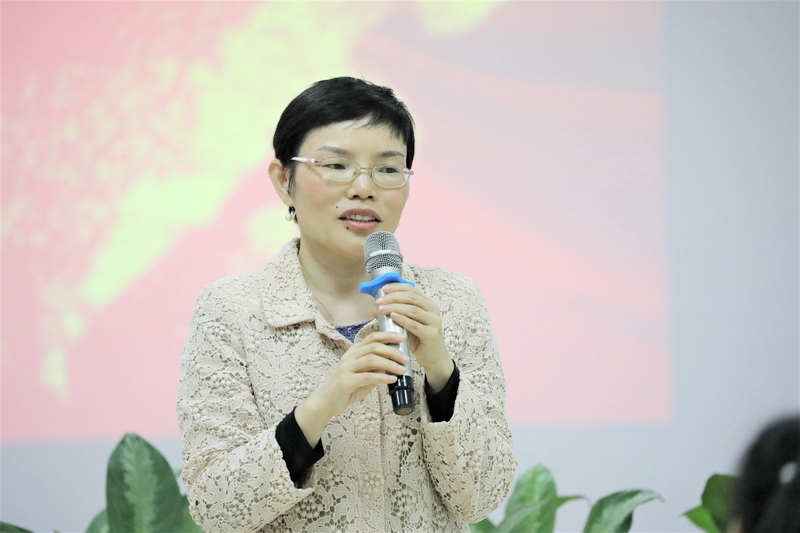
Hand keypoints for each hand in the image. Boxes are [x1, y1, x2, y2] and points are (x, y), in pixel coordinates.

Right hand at [296, 331, 408, 445]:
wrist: (325, 402)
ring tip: (402, 369)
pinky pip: (367, 376)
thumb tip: (392, 365)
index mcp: (354, 352)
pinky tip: (392, 380)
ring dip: (390, 364)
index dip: (388, 336)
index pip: (372, 338)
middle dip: (392, 350)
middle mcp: (349, 357)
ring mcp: (346, 368)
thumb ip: (375, 369)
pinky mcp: (346, 381)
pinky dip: (382, 378)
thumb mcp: (362, 375)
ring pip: (371, 359)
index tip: (402, 337)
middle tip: (406, 357)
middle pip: (374, 346)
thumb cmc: (345, 389)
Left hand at [373, 283, 453, 390]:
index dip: (397, 287)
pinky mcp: (432, 334)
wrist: (433, 359)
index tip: (383, 289)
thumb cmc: (419, 340)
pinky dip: (403, 320)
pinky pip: (415, 325)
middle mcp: (433, 310)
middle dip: (393, 297)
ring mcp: (434, 322)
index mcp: (428, 304)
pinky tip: (393, 317)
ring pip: (413, 310)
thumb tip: (373, 307)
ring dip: (395, 307)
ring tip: (382, 309)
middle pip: (412, 298)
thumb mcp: (404, 325)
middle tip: (379, 301)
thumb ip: (392, 315)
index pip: (412, 290)